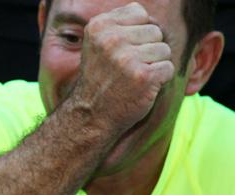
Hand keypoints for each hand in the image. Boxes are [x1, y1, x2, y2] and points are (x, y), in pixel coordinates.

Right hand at [71, 2, 174, 133]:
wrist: (90, 117)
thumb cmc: (101, 80)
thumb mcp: (98, 45)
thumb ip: (120, 25)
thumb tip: (152, 16)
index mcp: (98, 26)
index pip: (140, 13)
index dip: (136, 34)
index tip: (119, 53)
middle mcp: (111, 40)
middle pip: (155, 31)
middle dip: (147, 50)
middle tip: (126, 70)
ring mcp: (127, 59)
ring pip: (164, 49)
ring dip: (154, 66)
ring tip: (132, 79)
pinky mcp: (143, 76)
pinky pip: (168, 68)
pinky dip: (159, 81)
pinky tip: (141, 89)